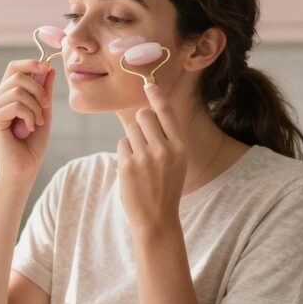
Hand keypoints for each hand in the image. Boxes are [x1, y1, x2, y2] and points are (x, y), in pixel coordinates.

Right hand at [0, 59, 54, 181]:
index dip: (31, 63)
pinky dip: (30, 115)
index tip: (48, 68)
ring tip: (38, 122)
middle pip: (17, 75)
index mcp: (3, 95)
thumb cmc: (32, 144)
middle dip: (38, 90)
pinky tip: (30, 128)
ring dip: (35, 106)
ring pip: (18, 90)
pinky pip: (16, 105)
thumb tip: (49, 69)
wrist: (25, 168)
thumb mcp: (43, 112)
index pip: (13, 68)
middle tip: (46, 107)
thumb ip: (44, 91)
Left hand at [117, 83, 187, 233]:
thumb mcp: (176, 162)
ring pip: (130, 130)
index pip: (167, 114)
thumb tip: (146, 113)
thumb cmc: (165, 188)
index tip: (149, 85)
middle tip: (143, 139)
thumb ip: (166, 139)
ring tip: (140, 161)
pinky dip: (124, 154)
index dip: (157, 97)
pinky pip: (121, 145)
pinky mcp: (128, 165)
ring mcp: (145, 157)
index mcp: (180, 147)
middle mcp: (165, 149)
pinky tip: (132, 170)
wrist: (157, 218)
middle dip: (140, 122)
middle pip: (144, 116)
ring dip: (131, 141)